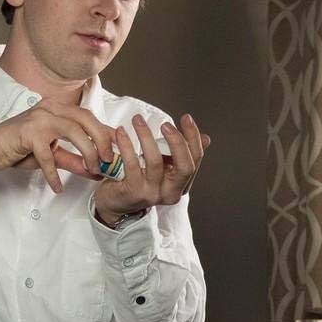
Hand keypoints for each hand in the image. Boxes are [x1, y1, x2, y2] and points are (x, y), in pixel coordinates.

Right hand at [0, 100, 115, 191]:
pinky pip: (48, 155)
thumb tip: (96, 170)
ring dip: (87, 152)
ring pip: (73, 131)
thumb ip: (74, 160)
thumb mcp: (52, 154)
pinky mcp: (28, 133)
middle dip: (103, 140)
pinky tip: (58, 187)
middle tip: (110, 160)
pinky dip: (54, 174)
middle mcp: (50, 108)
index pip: (89, 117)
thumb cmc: (19, 148)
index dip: (107, 133)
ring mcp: (39, 118)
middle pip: (86, 119)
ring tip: (93, 169)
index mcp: (58, 108)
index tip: (120, 148)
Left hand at [93, 113, 210, 225]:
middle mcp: (170, 192)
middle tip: (166, 123)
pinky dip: (127, 145)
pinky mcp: (133, 192)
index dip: (193, 137)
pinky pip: (132, 164)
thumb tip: (206, 139)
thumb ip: (181, 154)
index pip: (195, 159)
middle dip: (178, 141)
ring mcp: (152, 194)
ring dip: (146, 137)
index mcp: (181, 185)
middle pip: (184, 166)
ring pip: (155, 162)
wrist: (115, 203)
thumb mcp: (164, 168)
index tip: (186, 118)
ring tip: (138, 120)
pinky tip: (121, 132)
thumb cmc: (139, 180)